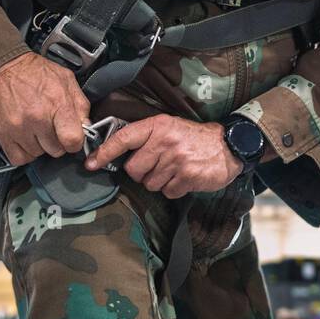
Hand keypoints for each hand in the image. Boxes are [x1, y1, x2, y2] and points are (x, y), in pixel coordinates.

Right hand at [0, 51, 90, 165]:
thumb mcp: (65, 79)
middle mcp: (37, 118)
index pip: (73, 140)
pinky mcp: (2, 134)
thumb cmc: (33, 72)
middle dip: (56, 141)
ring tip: (35, 128)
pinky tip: (25, 139)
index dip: (75, 142)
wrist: (0, 66)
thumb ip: (80, 105)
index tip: (71, 137)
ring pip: (38, 154)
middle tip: (50, 127)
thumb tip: (86, 127)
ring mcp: (18, 128)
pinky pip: (19, 158)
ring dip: (39, 145)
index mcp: (57, 104)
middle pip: (56, 150)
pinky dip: (23, 153)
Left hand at [83, 115, 242, 197]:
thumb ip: (147, 138)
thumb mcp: (170, 127)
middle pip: (133, 169)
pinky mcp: (187, 176)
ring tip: (175, 170)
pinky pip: (167, 192)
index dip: (104, 152)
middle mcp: (164, 141)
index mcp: (158, 126)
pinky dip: (174, 188)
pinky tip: (185, 178)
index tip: (90, 164)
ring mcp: (176, 160)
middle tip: (159, 165)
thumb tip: (120, 156)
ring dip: (160, 182)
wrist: (229, 145)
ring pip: (149, 184)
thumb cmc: (194, 138)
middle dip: (142, 173)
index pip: (123, 138)